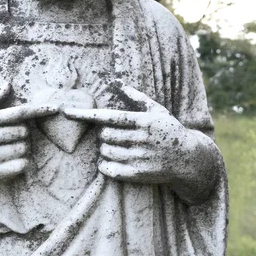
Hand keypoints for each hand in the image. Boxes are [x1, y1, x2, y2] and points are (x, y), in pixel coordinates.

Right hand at [0, 82, 58, 195]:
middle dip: (23, 133)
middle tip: (13, 136)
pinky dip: (22, 162)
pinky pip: (20, 166)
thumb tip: (8, 84)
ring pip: (23, 149)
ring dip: (22, 148)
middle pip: (24, 132)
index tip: (56, 108)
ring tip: (10, 148)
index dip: (39, 110)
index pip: (18, 113)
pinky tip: (13, 160)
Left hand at [63, 86, 220, 203]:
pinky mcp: (139, 174)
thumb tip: (115, 80)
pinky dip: (104, 165)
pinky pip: (110, 170)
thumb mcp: (156, 110)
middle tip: (110, 135)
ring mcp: (140, 157)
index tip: (67, 112)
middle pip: (104, 135)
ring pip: (105, 151)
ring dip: (103, 149)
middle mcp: (141, 139)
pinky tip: (109, 160)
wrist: (189, 159)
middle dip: (102, 135)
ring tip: (113, 147)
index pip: (108, 116)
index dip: (85, 115)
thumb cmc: (169, 129)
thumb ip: (134, 96)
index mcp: (143, 121)